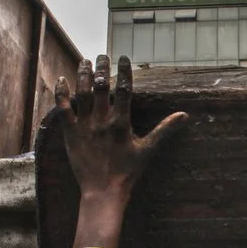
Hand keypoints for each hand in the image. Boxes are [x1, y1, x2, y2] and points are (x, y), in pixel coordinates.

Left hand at [55, 55, 187, 206]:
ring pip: (82, 93)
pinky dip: (61, 93)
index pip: (125, 90)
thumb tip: (185, 115)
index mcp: (122, 123)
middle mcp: (102, 121)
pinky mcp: (70, 133)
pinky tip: (62, 80)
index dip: (125, 72)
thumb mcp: (148, 150)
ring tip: (85, 61)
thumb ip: (165, 129)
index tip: (123, 58)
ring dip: (83, 76)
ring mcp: (84, 126)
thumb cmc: (127, 171)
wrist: (102, 191)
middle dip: (103, 68)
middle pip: (102, 87)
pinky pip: (63, 109)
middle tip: (103, 56)